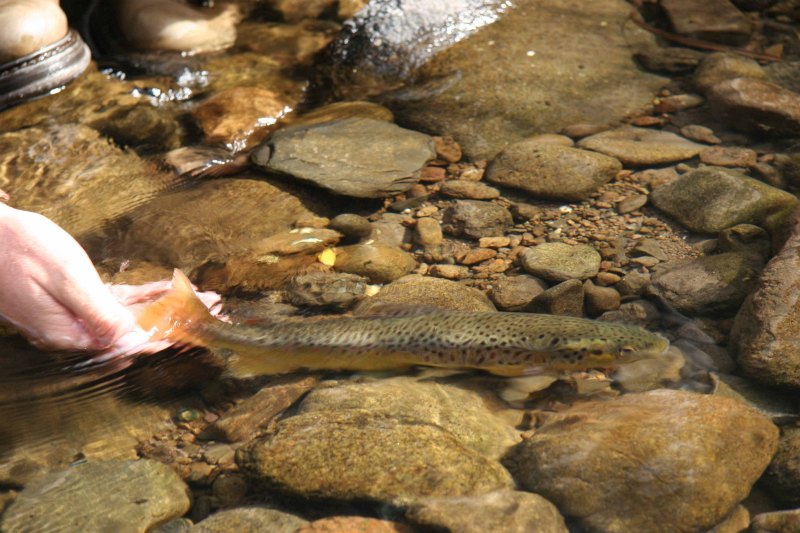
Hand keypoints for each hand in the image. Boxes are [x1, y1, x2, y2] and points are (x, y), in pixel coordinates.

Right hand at [0, 203, 218, 354]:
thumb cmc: (19, 247)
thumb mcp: (66, 279)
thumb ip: (101, 314)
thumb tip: (133, 344)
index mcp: (69, 332)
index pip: (129, 342)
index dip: (166, 336)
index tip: (198, 329)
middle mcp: (72, 330)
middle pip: (134, 331)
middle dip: (176, 320)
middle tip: (213, 309)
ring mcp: (72, 315)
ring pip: (129, 315)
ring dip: (165, 307)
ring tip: (202, 297)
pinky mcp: (73, 299)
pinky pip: (115, 301)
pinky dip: (143, 295)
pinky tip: (168, 287)